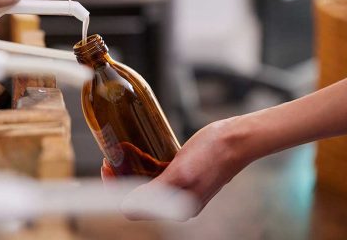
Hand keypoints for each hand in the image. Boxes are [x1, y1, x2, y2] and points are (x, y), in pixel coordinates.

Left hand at [102, 117, 252, 218]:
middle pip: (136, 196)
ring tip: (122, 150)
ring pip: (144, 184)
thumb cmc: (212, 153)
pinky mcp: (183, 177)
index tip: (108, 166)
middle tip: (112, 155)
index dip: (115, 189)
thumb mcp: (180, 172)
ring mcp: (181, 191)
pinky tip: (138, 149)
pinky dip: (143, 164)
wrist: (237, 139)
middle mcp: (177, 204)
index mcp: (176, 208)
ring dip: (130, 169)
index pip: (132, 208)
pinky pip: (156, 175)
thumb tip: (126, 207)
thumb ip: (155, 192)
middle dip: (120, 177)